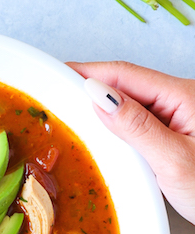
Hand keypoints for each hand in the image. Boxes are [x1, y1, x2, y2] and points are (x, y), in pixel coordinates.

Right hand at [69, 60, 194, 224]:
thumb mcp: (173, 161)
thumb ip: (136, 127)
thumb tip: (98, 96)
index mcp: (184, 95)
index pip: (125, 74)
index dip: (86, 72)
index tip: (53, 74)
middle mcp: (182, 98)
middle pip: (125, 83)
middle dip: (88, 86)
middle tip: (51, 94)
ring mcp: (178, 116)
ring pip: (130, 102)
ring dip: (99, 106)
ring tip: (67, 113)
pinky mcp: (174, 133)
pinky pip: (138, 120)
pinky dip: (114, 124)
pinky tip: (98, 133)